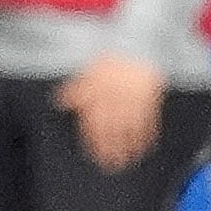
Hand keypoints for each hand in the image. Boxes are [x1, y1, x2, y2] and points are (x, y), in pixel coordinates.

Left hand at [60, 51, 167, 172]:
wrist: (136, 45)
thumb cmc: (110, 59)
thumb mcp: (88, 70)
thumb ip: (75, 88)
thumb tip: (61, 101)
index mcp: (98, 93)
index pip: (94, 122)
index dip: (94, 141)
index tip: (94, 155)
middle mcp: (115, 99)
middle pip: (112, 129)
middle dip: (110, 149)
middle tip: (110, 165)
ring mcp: (133, 100)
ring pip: (130, 128)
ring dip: (128, 147)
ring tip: (127, 161)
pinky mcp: (149, 99)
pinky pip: (148, 120)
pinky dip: (147, 135)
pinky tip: (145, 145)